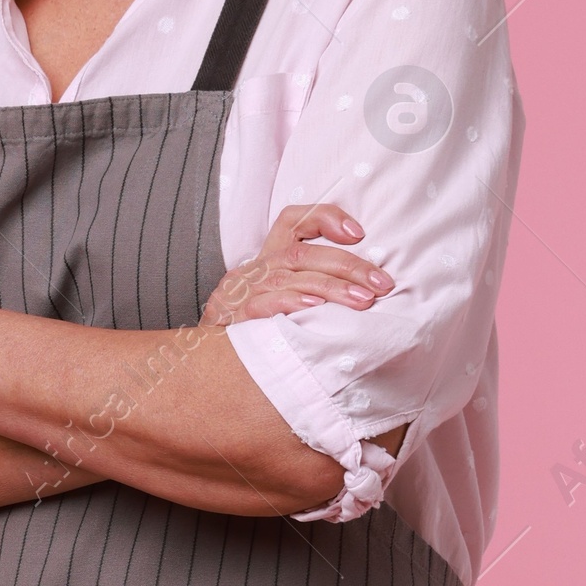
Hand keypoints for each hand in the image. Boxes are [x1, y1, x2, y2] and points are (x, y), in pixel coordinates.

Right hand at [201, 202, 393, 326]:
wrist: (204, 367)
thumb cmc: (256, 334)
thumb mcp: (283, 303)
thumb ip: (313, 289)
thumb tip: (367, 290)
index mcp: (267, 260)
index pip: (292, 220)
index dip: (326, 217)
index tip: (359, 233)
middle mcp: (254, 269)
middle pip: (302, 252)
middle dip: (348, 266)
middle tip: (381, 283)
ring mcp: (241, 292)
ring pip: (290, 276)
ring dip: (331, 287)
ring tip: (363, 300)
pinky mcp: (232, 317)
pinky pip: (263, 304)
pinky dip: (292, 303)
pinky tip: (317, 307)